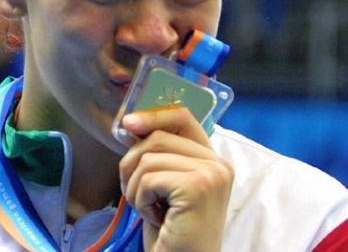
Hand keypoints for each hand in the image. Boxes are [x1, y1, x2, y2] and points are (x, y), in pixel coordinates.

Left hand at [118, 107, 233, 251]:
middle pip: (159, 136)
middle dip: (132, 163)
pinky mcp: (197, 187)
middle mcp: (219, 164)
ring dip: (136, 187)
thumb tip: (132, 124)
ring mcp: (211, 174)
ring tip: (150, 209)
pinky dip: (141, 200)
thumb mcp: (165, 186)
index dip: (154, 115)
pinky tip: (155, 218)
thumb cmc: (171, 231)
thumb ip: (159, 155)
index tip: (128, 123)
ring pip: (149, 158)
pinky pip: (149, 178)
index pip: (183, 118)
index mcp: (214, 160)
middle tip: (133, 192)